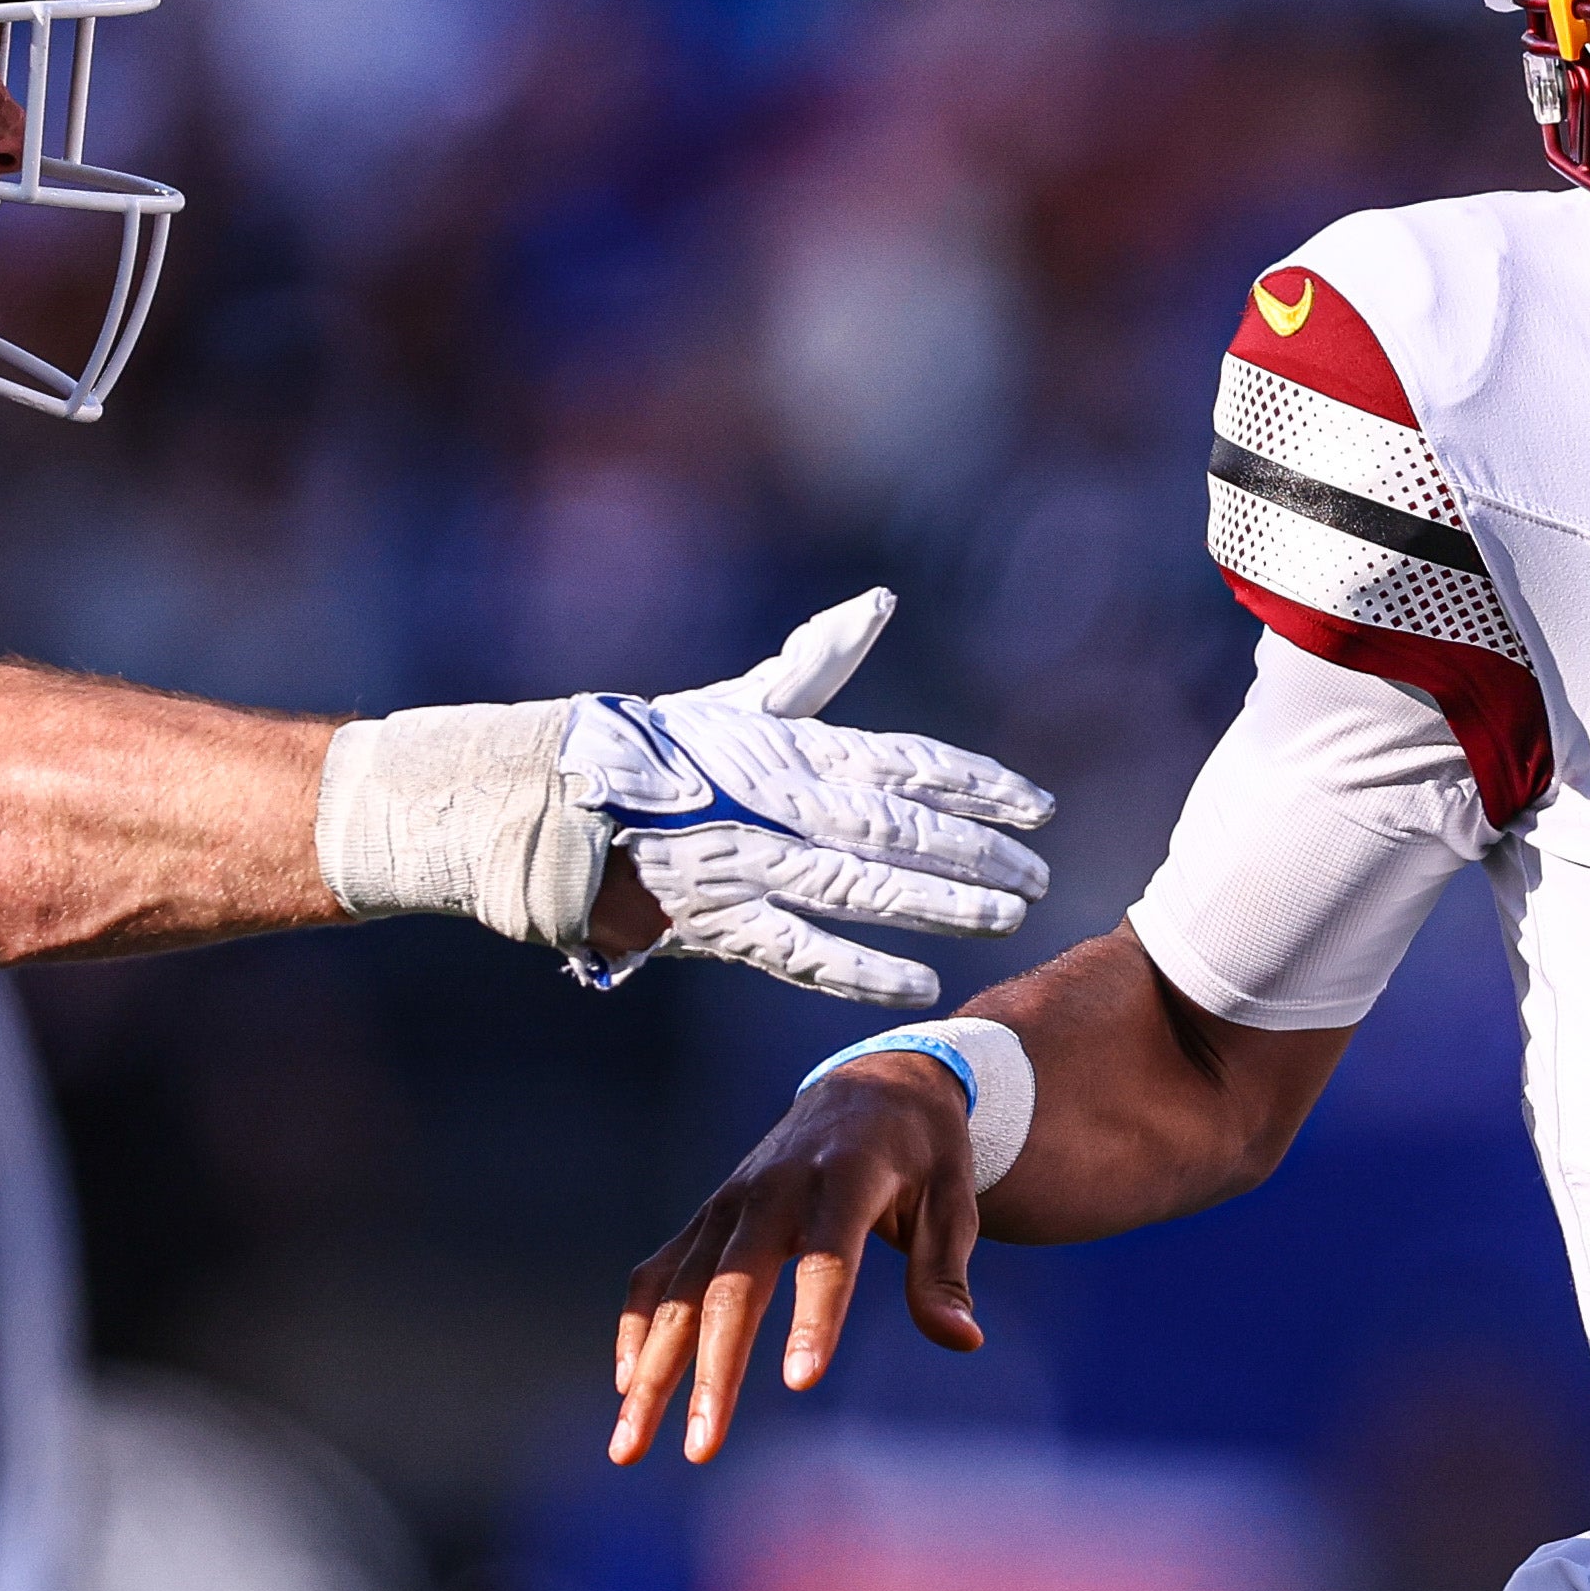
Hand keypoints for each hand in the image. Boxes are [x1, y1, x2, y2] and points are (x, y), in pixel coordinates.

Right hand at [572, 592, 1053, 1008]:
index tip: (1038, 805)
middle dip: (976, 850)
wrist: (550, 802)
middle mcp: (781, 800)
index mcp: (792, 745)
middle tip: (1040, 875)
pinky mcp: (718, 920)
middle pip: (899, 825)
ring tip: (1006, 918)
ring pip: (862, 884)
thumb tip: (878, 605)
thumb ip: (817, 663)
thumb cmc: (656, 750)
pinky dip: (860, 971)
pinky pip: (800, 951)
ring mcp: (751, 861)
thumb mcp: (742, 701)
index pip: (907, 761)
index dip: (977, 784)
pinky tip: (920, 985)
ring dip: (939, 904)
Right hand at [612, 1054, 985, 1464]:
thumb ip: (945, 1270)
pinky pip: (658, 1274)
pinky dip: (637, 1327)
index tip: (802, 1383)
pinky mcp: (708, 1216)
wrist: (870, 1086)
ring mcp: (730, 1203)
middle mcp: (773, 1189)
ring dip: (653, 1371)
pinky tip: (628, 1388)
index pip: (828, 1256)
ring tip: (629, 1446)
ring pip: (680, 1293)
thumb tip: (964, 1341)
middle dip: (715, 1371)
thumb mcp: (953, 1197)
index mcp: (845, 1178)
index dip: (815, 1318)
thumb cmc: (922, 1152)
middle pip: (734, 1287)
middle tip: (702, 1449)